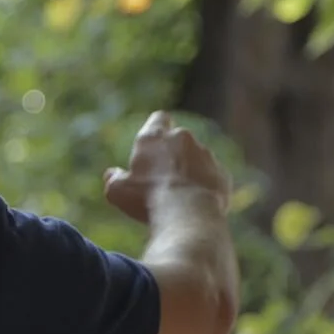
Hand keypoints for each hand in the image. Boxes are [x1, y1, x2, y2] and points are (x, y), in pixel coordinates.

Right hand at [103, 111, 230, 224]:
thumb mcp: (118, 192)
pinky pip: (212, 177)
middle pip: (179, 139)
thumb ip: (113, 179)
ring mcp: (206, 155)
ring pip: (197, 158)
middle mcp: (182, 138)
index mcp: (155, 137)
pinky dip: (205, 187)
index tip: (153, 143)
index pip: (158, 118)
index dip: (157, 128)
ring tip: (180, 197)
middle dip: (172, 154)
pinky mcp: (222, 174)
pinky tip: (195, 205)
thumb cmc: (148, 200)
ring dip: (190, 171)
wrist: (188, 215)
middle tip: (162, 178)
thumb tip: (112, 175)